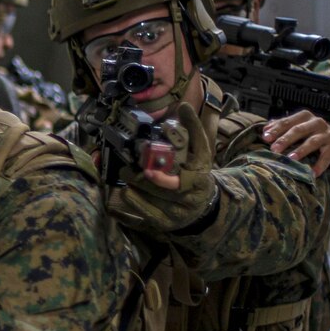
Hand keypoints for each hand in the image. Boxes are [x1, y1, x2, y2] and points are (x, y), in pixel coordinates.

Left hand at [108, 102, 216, 232]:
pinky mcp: (166, 224)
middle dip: (144, 177)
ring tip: (127, 174)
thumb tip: (184, 106)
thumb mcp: (199, 153)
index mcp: (201, 174)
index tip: (149, 169)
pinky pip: (144, 212)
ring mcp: (179, 212)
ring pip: (152, 200)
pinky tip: (128, 190)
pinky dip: (133, 200)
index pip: (189, 168)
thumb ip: (192, 131)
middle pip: (164, 188)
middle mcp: (192, 195)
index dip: (169, 170)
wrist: (202, 207)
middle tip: (128, 167)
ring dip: (135, 186)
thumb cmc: (196, 172)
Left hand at [262, 111, 329, 176]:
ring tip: (291, 158)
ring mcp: (327, 134)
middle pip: (298, 130)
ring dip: (301, 150)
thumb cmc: (310, 134)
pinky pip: (326, 157)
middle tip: (274, 149)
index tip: (265, 138)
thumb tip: (264, 130)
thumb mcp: (297, 127)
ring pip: (312, 141)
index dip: (276, 129)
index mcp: (304, 116)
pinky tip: (312, 173)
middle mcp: (317, 122)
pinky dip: (319, 165)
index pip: (288, 122)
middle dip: (285, 139)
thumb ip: (281, 127)